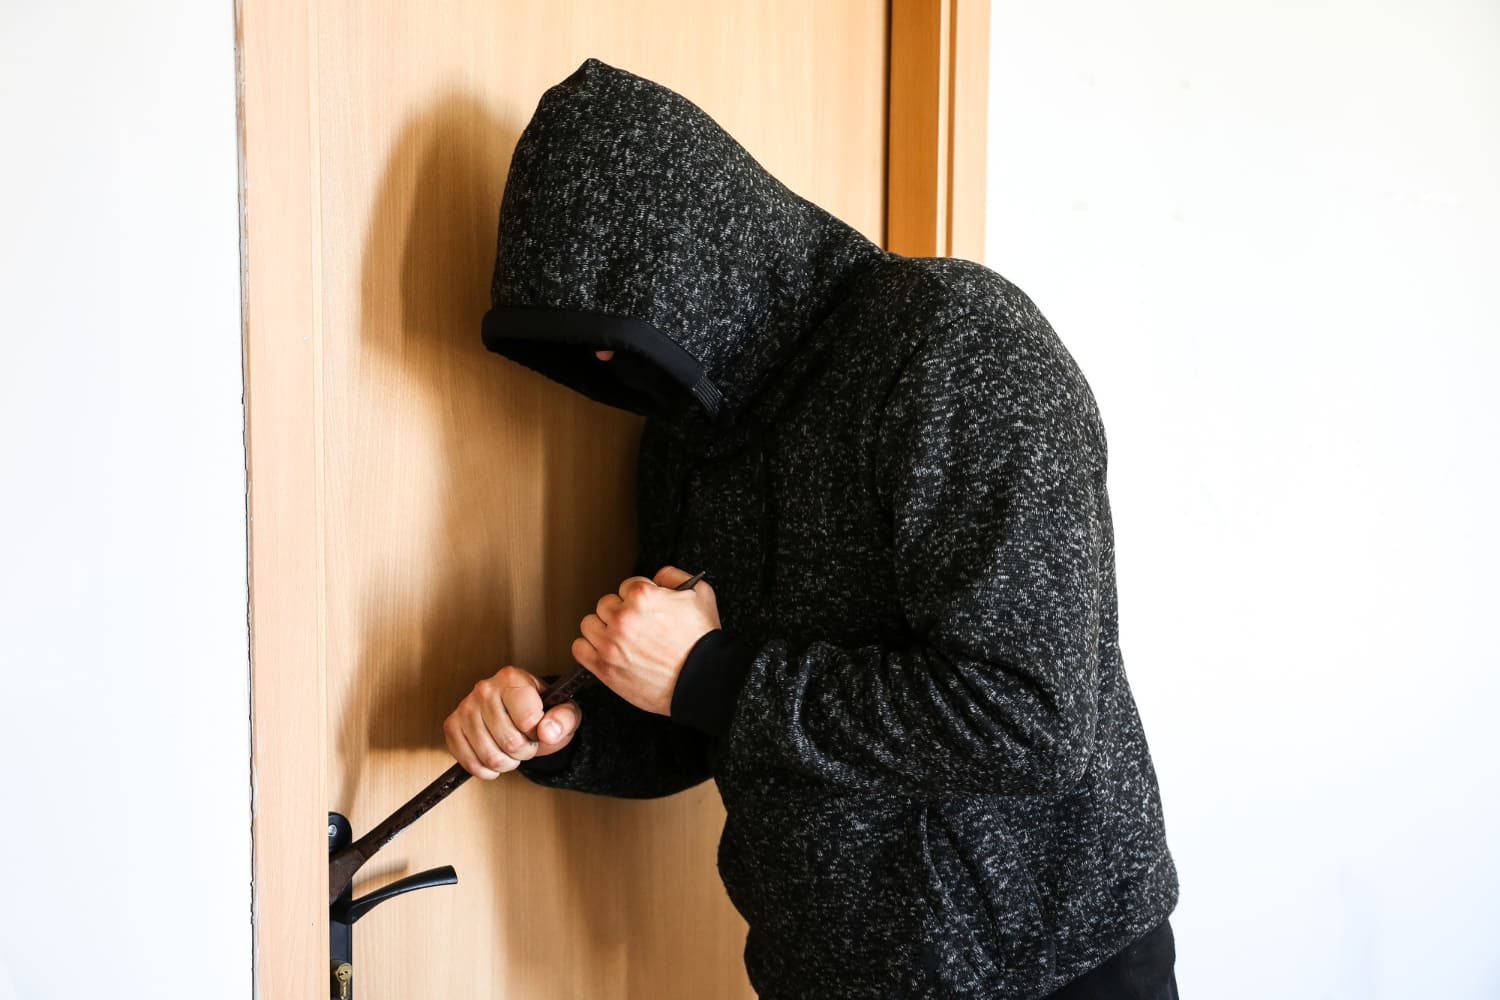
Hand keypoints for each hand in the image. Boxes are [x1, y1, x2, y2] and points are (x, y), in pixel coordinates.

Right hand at [443, 666, 582, 778]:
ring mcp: (465, 707)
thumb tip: (547, 732)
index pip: (528, 720)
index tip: (539, 730)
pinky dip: (486, 770)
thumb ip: (564, 719)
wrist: (518, 712)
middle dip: (524, 752)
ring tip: (512, 751)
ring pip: (490, 757)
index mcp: (512, 678)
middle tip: (527, 744)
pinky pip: (469, 763)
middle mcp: (484, 689)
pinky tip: (494, 758)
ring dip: (507, 763)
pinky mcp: (451, 726)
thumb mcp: (564, 712)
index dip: (539, 735)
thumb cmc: (541, 711)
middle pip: (509, 742)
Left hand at [572, 565, 721, 715]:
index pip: (626, 586)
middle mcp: (622, 618)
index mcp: (642, 596)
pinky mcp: (604, 667)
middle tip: (636, 625)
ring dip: (603, 628)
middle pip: (605, 604)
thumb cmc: (702, 642)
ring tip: (620, 638)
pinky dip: (589, 648)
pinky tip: (606, 650)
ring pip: (589, 623)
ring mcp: (610, 643)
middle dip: (620, 611)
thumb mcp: (701, 595)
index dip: (639, 597)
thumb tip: (657, 577)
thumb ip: (674, 577)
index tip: (646, 609)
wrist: (703, 681)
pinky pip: (579, 648)